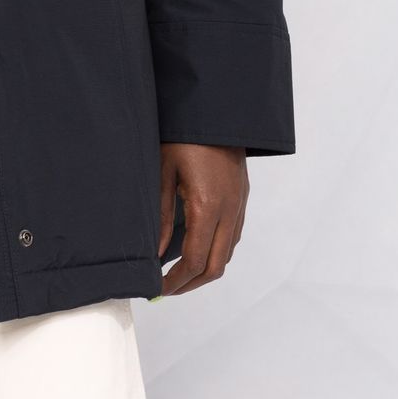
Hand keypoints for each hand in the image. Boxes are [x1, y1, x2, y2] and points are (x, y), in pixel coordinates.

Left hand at [156, 143, 248, 296]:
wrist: (217, 109)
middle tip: (166, 288)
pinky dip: (216, 250)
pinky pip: (233, 236)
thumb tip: (155, 252)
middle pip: (215, 267)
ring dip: (205, 269)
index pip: (193, 261)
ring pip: (227, 253)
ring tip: (178, 272)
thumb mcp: (163, 171)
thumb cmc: (184, 135)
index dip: (175, 282)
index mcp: (207, 206)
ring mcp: (239, 205)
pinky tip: (197, 246)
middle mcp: (229, 211)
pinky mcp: (242, 197)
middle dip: (190, 284)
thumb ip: (159, 215)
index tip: (157, 289)